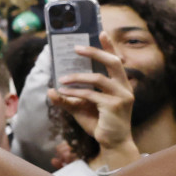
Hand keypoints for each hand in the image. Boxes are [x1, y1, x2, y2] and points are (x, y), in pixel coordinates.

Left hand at [47, 33, 140, 165]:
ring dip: (78, 77)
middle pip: (112, 62)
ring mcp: (122, 96)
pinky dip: (76, 92)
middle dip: (95, 52)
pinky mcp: (114, 106)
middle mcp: (125, 87)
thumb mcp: (81, 108)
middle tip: (76, 47)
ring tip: (62, 79)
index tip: (101, 32)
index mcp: (121, 84)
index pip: (116, 61)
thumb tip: (50, 91)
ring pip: (98, 78)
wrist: (112, 144)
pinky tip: (63, 92)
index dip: (109, 46)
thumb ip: (68, 99)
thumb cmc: (100, 123)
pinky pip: (91, 94)